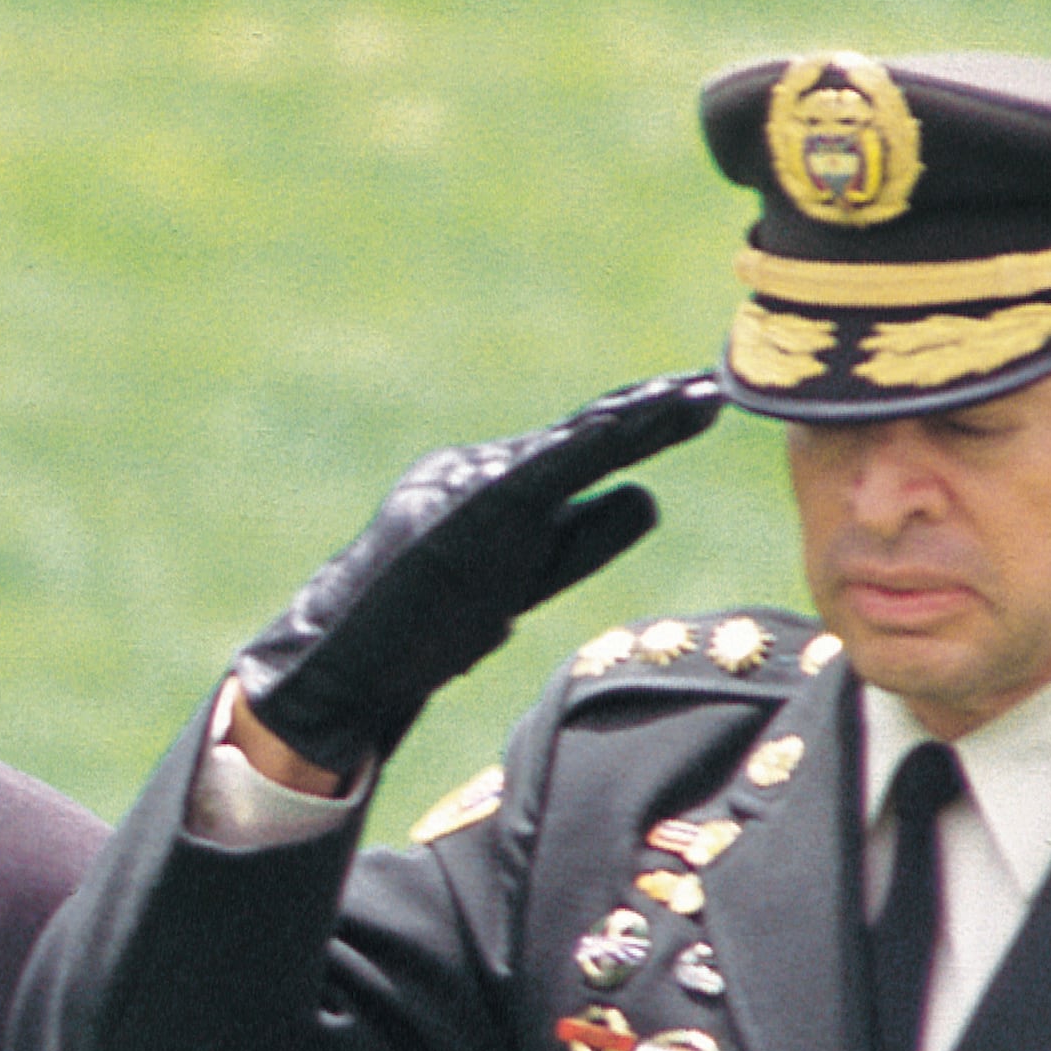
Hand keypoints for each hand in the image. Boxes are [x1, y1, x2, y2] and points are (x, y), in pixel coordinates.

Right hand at [229, 371, 722, 791]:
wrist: (339, 661)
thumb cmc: (422, 635)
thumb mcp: (521, 580)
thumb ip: (582, 539)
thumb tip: (650, 494)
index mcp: (495, 485)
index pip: (583, 449)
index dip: (647, 426)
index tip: (701, 402)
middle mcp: (480, 469)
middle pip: (582, 434)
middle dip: (651, 413)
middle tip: (711, 388)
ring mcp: (465, 485)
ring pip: (564, 446)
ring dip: (632, 423)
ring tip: (690, 401)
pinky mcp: (456, 514)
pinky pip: (531, 474)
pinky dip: (581, 449)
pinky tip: (625, 426)